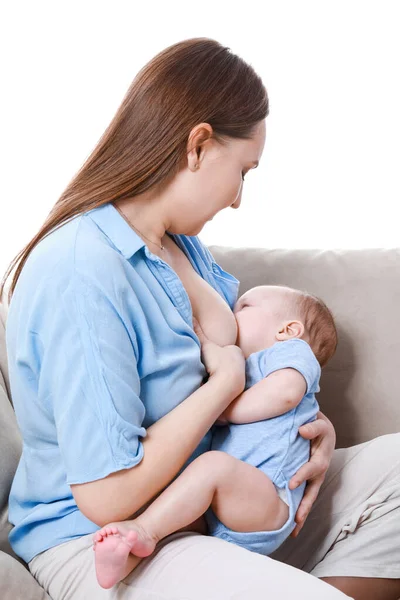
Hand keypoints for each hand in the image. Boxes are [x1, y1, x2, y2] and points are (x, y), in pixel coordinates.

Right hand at [193, 317, 244, 395]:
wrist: (227, 382)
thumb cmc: (218, 361)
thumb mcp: (206, 345)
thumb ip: (199, 333)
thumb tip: (191, 317)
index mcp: (235, 350)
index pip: (226, 348)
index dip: (217, 350)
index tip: (210, 355)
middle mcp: (241, 361)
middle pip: (229, 359)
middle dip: (221, 361)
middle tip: (211, 365)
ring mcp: (242, 373)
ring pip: (230, 370)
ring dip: (222, 372)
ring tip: (212, 375)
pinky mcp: (240, 384)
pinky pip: (230, 380)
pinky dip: (224, 381)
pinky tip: (217, 383)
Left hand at [289, 411, 335, 536]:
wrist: (318, 427)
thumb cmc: (316, 424)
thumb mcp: (319, 422)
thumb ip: (313, 426)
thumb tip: (302, 430)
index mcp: (321, 457)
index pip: (312, 468)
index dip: (302, 476)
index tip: (291, 485)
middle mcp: (319, 471)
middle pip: (313, 491)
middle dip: (305, 505)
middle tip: (296, 518)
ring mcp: (314, 478)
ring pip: (309, 498)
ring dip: (302, 513)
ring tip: (293, 530)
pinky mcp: (307, 481)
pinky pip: (303, 496)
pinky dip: (298, 510)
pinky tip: (290, 525)